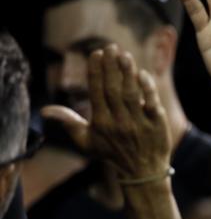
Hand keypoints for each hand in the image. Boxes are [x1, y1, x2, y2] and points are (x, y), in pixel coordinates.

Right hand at [40, 46, 170, 178]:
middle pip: (113, 90)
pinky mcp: (157, 125)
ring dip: (128, 73)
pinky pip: (152, 103)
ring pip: (132, 94)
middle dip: (111, 68)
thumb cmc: (112, 153)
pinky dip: (148, 88)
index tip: (96, 54)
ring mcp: (139, 123)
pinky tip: (143, 74)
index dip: (96, 73)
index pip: (96, 93)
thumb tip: (45, 111)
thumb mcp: (87, 142)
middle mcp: (119, 122)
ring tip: (125, 55)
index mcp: (101, 123)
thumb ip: (69, 123)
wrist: (142, 172)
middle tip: (111, 47)